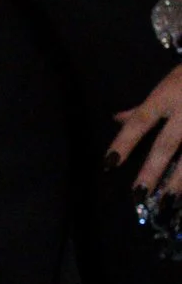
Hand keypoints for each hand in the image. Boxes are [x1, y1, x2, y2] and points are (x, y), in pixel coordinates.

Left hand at [109, 61, 181, 196]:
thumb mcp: (169, 81)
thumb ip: (145, 107)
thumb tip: (116, 118)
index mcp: (167, 95)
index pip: (140, 121)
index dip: (123, 143)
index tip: (108, 164)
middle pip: (166, 144)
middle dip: (152, 170)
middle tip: (139, 195)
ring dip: (180, 181)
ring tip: (168, 202)